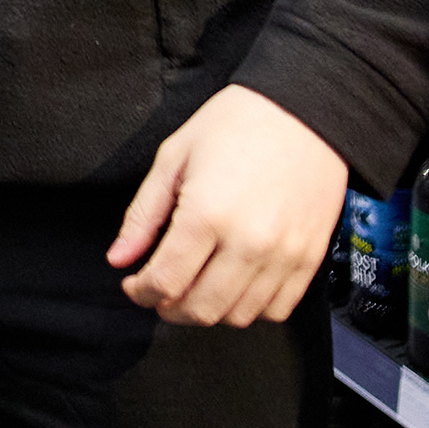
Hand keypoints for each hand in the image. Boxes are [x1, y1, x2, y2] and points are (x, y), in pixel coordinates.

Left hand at [107, 86, 349, 326]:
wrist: (305, 110)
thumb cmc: (236, 124)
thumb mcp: (174, 157)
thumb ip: (143, 214)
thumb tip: (118, 259)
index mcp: (207, 214)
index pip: (165, 282)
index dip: (141, 292)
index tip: (134, 284)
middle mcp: (248, 243)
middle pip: (199, 309)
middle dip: (169, 308)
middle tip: (160, 289)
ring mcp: (284, 256)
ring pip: (237, 317)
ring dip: (209, 311)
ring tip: (196, 284)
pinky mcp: (309, 259)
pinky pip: (276, 310)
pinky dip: (251, 309)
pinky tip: (235, 284)